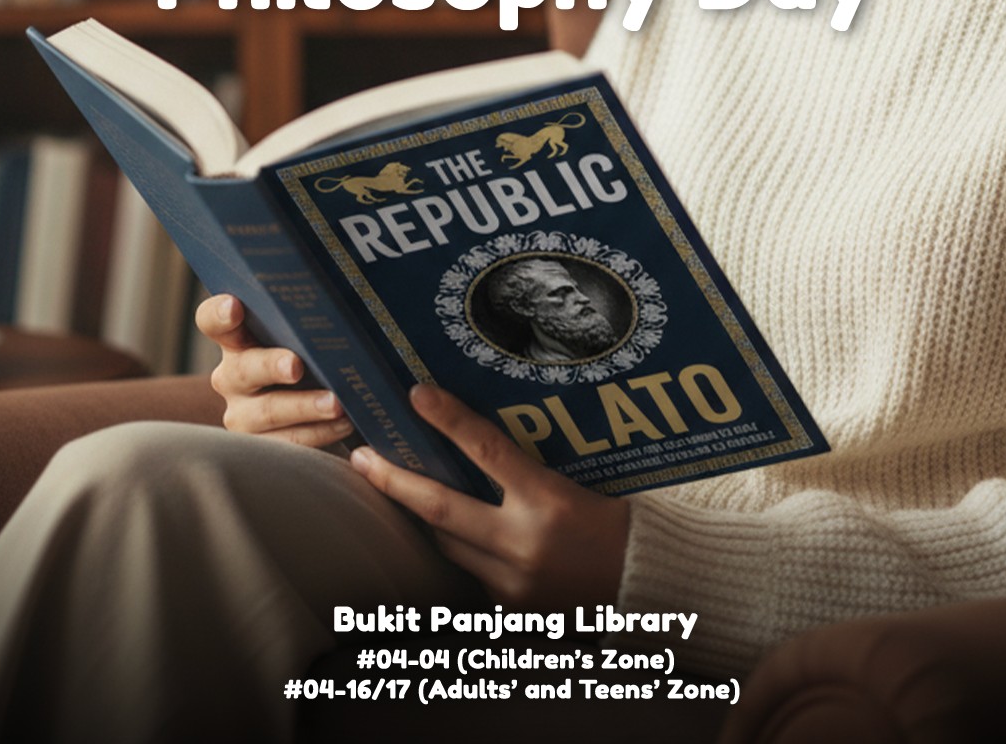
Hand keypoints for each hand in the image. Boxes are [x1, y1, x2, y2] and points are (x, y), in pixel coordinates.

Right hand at [195, 294, 353, 447]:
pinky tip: (346, 422)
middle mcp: (232, 377)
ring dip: (304, 407)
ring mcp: (243, 415)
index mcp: (237, 340)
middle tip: (296, 366)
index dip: (219, 314)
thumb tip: (346, 295)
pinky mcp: (262, 446)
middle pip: (243, 369)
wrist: (316, 405)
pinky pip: (288, 442)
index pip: (213, 321)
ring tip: (336, 404)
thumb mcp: (306, 337)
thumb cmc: (312, 356)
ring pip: (267, 412)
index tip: (234, 307)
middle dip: (271, 366)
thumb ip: (310, 320)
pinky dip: (319, 433)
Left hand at [350, 383, 629, 609]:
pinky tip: (461, 536)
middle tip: (359, 456)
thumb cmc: (613, 522)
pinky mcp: (510, 611)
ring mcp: (514, 583)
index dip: (449, 419)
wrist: (645, 583)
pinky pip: (470, 573)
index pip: (488, 450)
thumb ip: (523, 471)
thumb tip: (471, 440)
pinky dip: (462, 550)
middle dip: (394, 481)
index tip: (416, 394)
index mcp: (550, 500)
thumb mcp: (573, 483)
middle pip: (441, 508)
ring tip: (397, 488)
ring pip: (447, 544)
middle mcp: (526, 543)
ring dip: (424, 516)